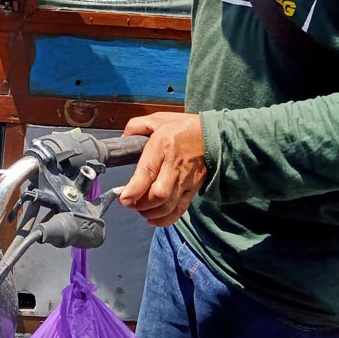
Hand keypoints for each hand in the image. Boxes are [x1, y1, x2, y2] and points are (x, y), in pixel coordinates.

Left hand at [119, 112, 207, 227]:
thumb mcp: (158, 119)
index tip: (123, 198)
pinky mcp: (193, 189)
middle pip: (159, 194)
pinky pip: (180, 209)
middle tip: (129, 203)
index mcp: (163, 145)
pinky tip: (153, 219)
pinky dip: (166, 219)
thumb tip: (122, 139)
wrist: (216, 136)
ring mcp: (186, 180)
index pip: (148, 171)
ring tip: (139, 210)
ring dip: (151, 212)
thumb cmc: (183, 127)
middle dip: (141, 204)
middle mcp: (174, 165)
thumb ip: (136, 126)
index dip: (135, 188)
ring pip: (168, 205)